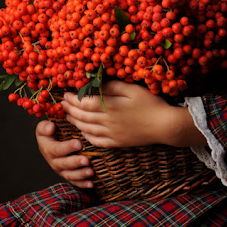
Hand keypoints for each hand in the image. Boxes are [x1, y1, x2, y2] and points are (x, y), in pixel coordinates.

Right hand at [35, 119, 94, 188]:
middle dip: (75, 163)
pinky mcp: (68, 175)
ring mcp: (61, 169)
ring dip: (80, 174)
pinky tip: (91, 183)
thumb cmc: (53, 131)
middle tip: (86, 160)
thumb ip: (45, 127)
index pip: (56, 149)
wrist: (54, 140)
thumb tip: (51, 127)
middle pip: (63, 164)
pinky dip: (82, 184)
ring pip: (69, 175)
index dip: (67, 148)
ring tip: (90, 172)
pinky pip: (75, 182)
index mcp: (47, 148)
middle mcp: (53, 161)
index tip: (79, 143)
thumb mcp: (45, 127)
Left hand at [61, 80, 206, 148]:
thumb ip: (113, 86)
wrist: (165, 126)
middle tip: (61, 104)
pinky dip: (86, 136)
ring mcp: (112, 134)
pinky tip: (83, 132)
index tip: (65, 94)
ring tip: (67, 116)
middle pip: (82, 116)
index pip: (85, 103)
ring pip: (87, 129)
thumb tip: (96, 83)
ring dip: (75, 122)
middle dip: (70, 109)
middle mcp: (107, 122)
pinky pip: (96, 141)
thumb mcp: (132, 89)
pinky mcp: (117, 143)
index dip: (73, 99)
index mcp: (110, 107)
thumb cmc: (150, 103)